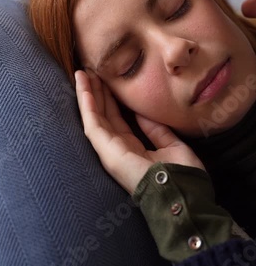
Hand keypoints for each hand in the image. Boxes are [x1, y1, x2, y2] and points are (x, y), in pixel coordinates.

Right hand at [75, 70, 204, 194]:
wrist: (183, 195)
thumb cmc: (182, 175)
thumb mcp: (172, 145)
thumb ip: (156, 130)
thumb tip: (143, 113)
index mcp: (133, 149)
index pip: (117, 119)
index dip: (111, 98)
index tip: (107, 79)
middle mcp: (118, 149)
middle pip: (103, 115)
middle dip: (97, 92)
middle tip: (90, 70)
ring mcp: (111, 151)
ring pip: (94, 116)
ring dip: (87, 94)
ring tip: (82, 72)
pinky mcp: (107, 151)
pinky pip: (93, 123)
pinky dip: (87, 103)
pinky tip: (84, 86)